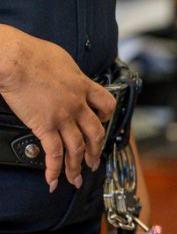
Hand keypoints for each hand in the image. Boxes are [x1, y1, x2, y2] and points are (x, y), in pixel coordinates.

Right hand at [0, 25, 115, 190]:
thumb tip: (68, 76)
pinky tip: (53, 179)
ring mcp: (63, 117)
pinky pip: (54, 153)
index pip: (106, 104)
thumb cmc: (32, 54)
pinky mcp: (45, 126)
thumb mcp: (62, 59)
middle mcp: (77, 104)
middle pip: (95, 132)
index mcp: (84, 86)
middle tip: (95, 161)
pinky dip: (55, 169)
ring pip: (78, 148)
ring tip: (77, 178)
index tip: (104, 121)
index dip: (106, 115)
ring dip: (78, 166)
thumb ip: (70, 74)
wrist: (14, 59)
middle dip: (96, 151)